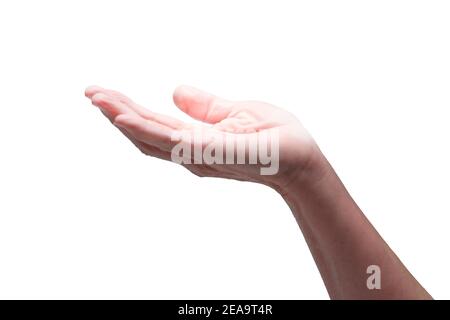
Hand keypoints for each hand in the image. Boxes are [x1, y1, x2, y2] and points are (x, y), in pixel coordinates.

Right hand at [85, 85, 321, 190]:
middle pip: (147, 133)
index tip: (103, 94)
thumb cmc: (273, 137)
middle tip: (91, 93)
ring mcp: (200, 155)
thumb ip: (202, 107)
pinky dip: (146, 130)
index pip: (155, 124)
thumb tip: (174, 91)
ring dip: (123, 118)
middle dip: (117, 113)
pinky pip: (174, 142)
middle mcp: (192, 152)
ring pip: (153, 138)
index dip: (128, 110)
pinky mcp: (213, 153)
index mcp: (195, 140)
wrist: (302, 157)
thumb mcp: (232, 112)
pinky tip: (125, 117)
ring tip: (99, 100)